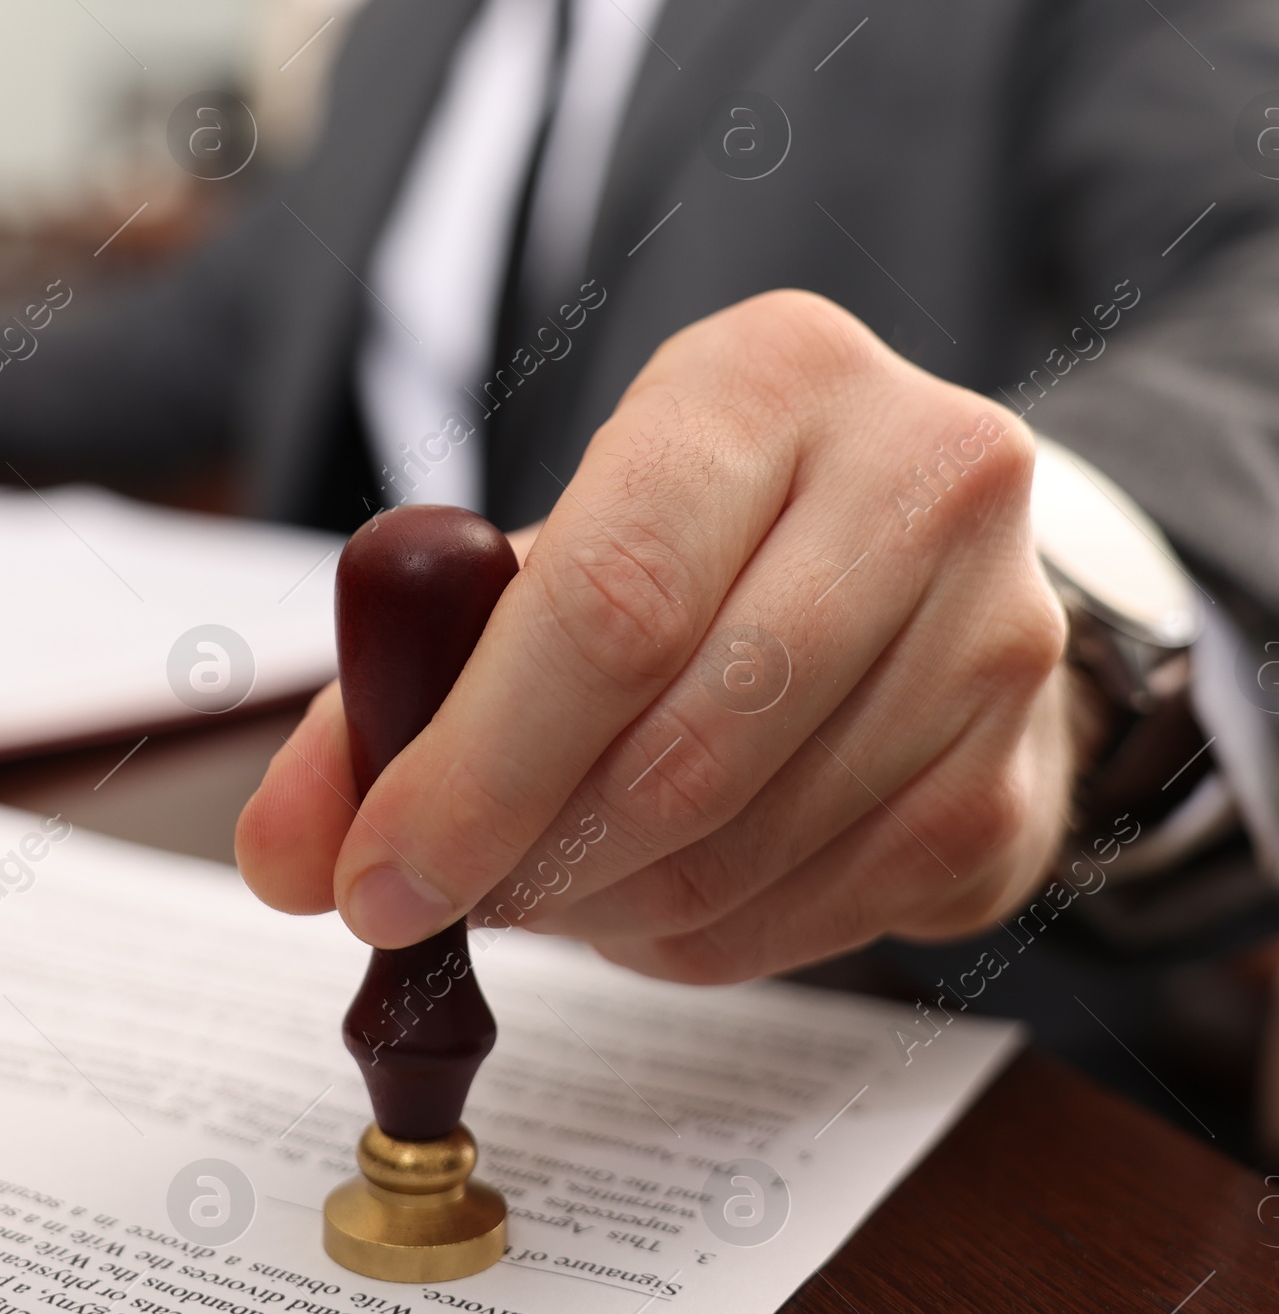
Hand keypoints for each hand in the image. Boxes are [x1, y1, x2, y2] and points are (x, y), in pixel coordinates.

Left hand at [236, 292, 1074, 983]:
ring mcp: (1000, 630)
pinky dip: (708, 938)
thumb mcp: (552, 552)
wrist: (924, 557)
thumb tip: (289, 855)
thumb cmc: (703, 544)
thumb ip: (396, 689)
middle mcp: (922, 478)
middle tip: (452, 899)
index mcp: (772, 375)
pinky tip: (663, 896)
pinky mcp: (1023, 770)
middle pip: (687, 739)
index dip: (478, 764)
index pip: (612, 596)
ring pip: (752, 845)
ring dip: (611, 908)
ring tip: (553, 882)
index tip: (379, 880)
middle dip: (536, 855)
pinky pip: (829, 913)